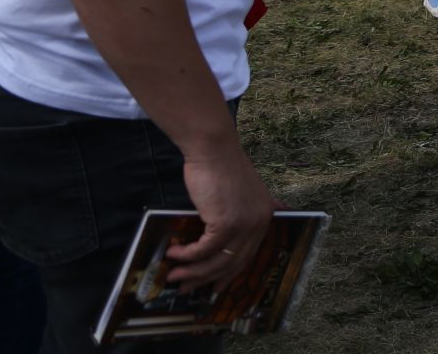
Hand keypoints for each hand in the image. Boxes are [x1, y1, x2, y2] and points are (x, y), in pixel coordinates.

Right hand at [162, 143, 273, 286]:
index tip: (215, 286)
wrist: (213, 149)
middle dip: (207, 279)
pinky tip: (172, 254)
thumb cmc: (219, 167)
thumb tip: (221, 235)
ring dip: (192, 272)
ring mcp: (244, 224)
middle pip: (233, 262)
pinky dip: (186, 255)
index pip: (249, 254)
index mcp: (265, 215)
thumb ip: (237, 212)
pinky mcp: (226, 222)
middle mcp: (259, 222)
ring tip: (173, 277)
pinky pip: (204, 249)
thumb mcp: (237, 193)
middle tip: (187, 289)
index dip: (229, 273)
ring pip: (218, 260)